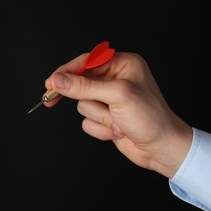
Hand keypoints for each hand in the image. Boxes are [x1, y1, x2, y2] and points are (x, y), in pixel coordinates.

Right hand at [44, 52, 192, 177]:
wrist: (160, 148)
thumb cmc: (150, 117)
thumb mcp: (117, 95)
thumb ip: (85, 87)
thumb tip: (58, 80)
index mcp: (123, 65)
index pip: (87, 61)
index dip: (67, 71)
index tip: (50, 82)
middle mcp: (115, 80)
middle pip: (81, 84)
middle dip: (86, 98)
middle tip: (58, 99)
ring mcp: (110, 100)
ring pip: (83, 105)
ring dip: (99, 117)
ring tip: (117, 121)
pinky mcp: (106, 117)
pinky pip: (88, 121)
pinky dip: (100, 128)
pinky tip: (117, 131)